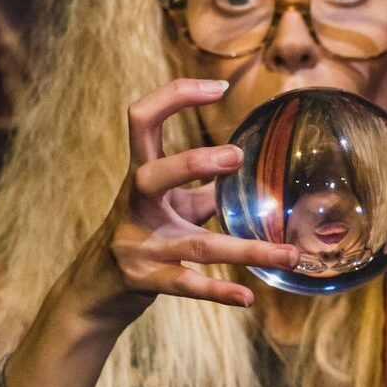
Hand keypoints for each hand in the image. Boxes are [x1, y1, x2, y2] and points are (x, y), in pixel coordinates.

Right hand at [5, 78, 298, 386]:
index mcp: (139, 175)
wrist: (95, 291)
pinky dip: (220, 292)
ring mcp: (138, 246)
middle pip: (152, 175)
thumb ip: (201, 190)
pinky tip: (248, 298)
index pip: (142, 120)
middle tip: (236, 157)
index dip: (174, 97)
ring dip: (249, 251)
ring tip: (291, 255)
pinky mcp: (145, 282)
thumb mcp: (166, 207)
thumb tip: (245, 172)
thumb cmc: (140, 237)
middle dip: (191, 164)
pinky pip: (188, 286)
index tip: (217, 88)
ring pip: (197, 245)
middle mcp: (134, 206)